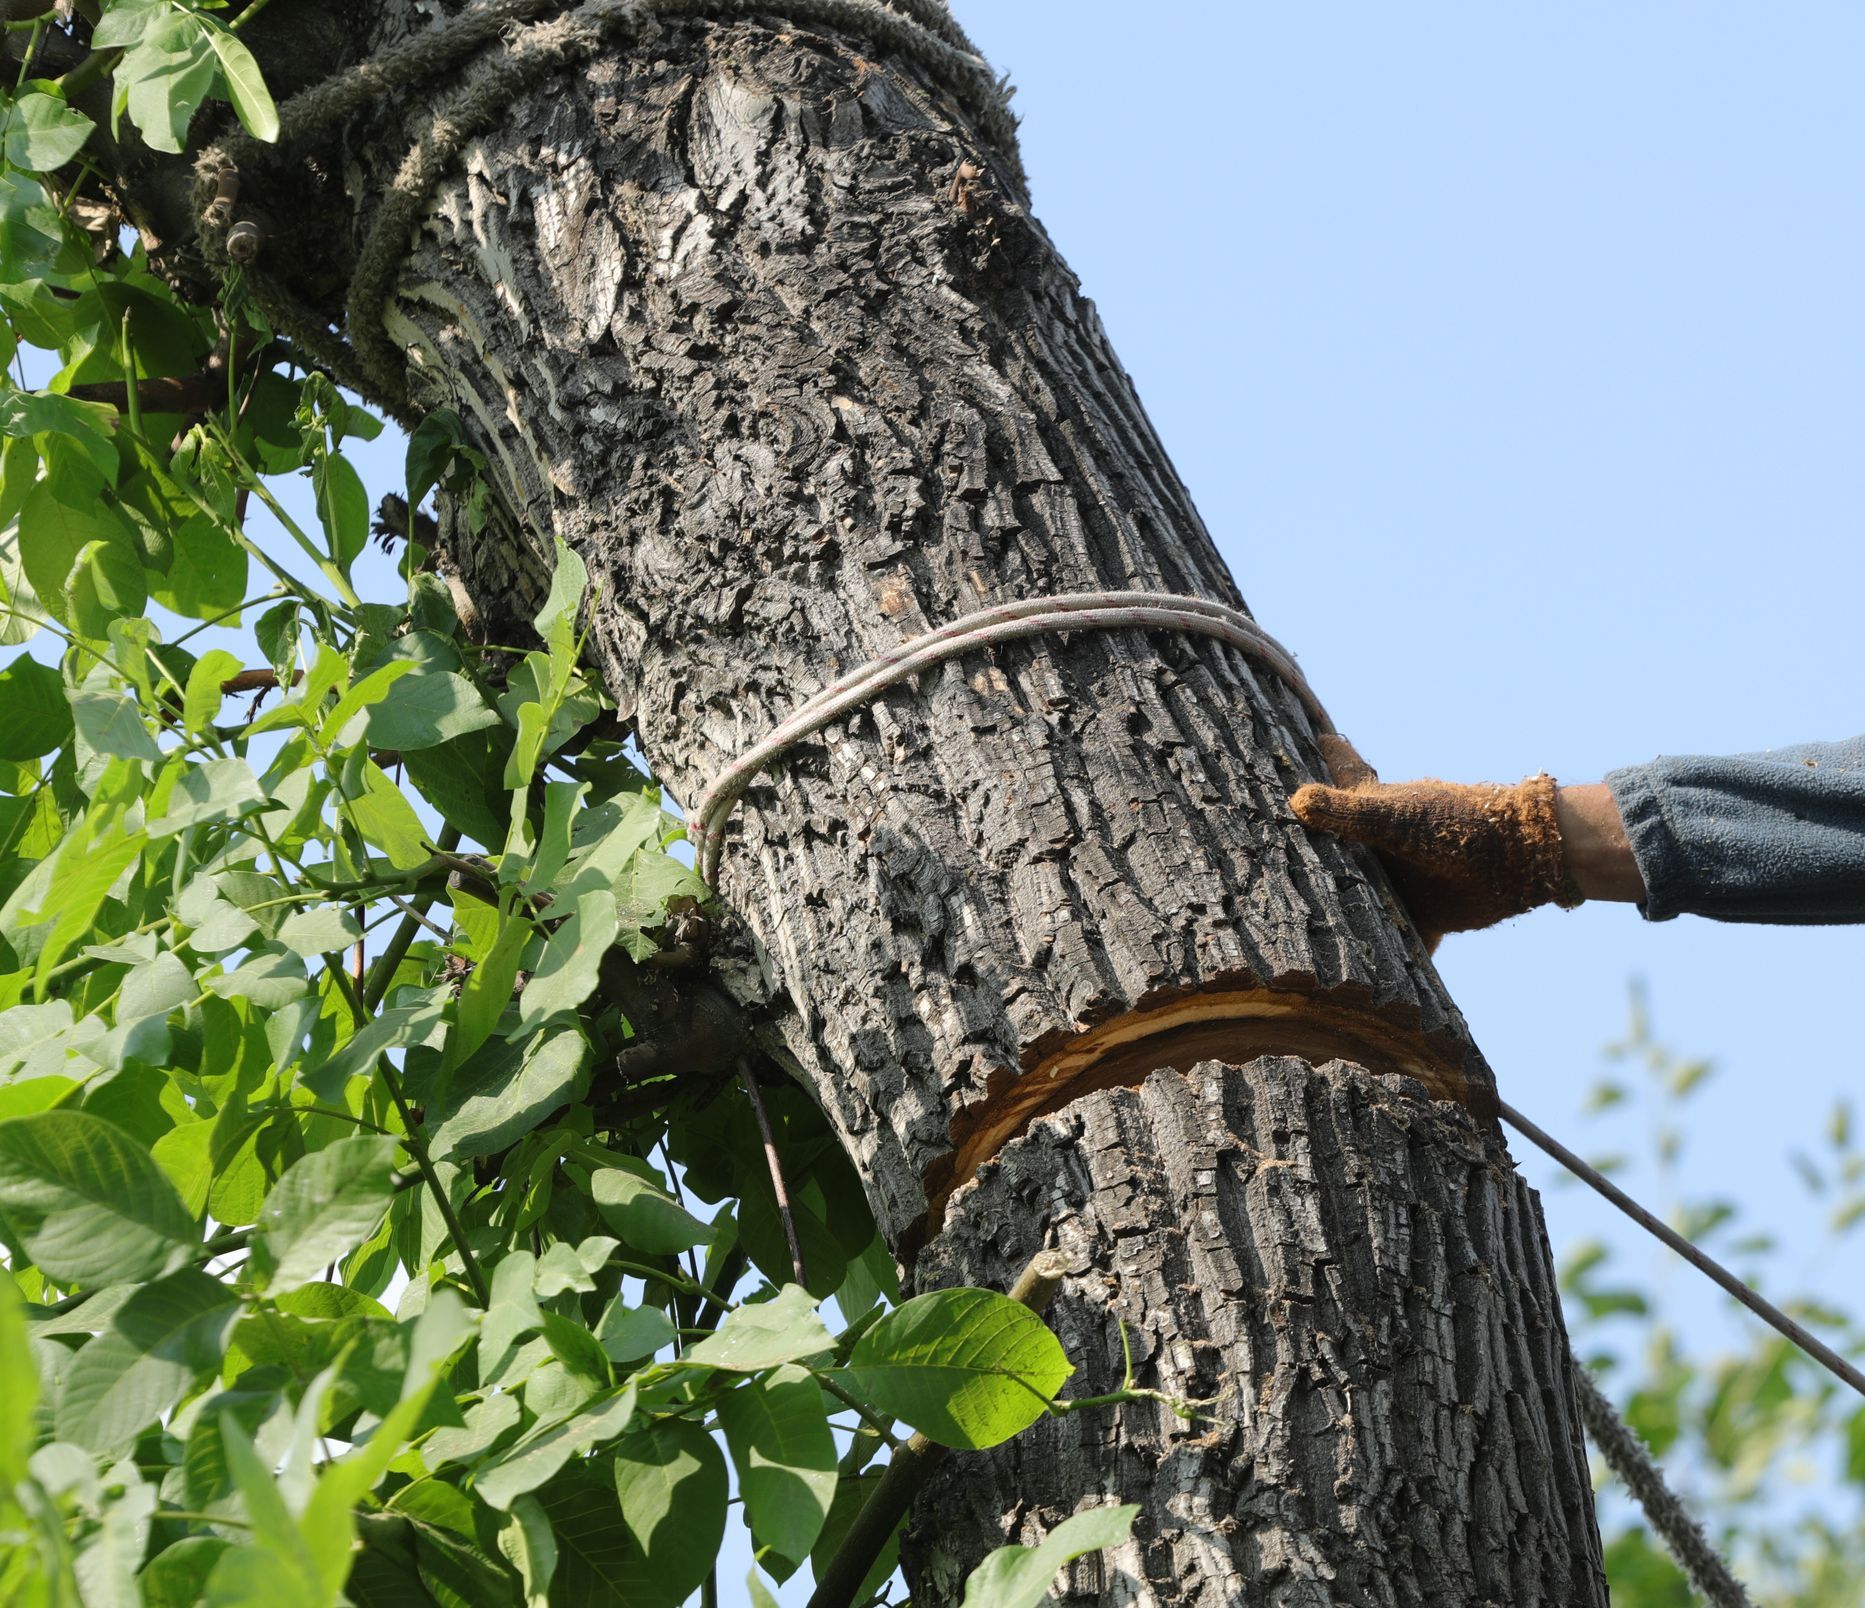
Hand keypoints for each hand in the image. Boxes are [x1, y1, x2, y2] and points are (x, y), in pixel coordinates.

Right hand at [1290, 735, 1585, 947]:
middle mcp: (1382, 842)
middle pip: (1337, 837)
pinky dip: (1382, 956)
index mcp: (1374, 806)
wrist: (1522, 863)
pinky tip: (1360, 984)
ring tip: (1296, 919)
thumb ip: (1351, 813)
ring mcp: (1399, 878)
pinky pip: (1395, 941)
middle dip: (1310, 836)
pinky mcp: (1418, 917)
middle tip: (1270, 836)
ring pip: (1357, 892)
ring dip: (1334, 905)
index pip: (1341, 769)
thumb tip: (1297, 800)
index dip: (1327, 750)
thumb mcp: (1398, 819)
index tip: (1311, 732)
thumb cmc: (1460, 828)